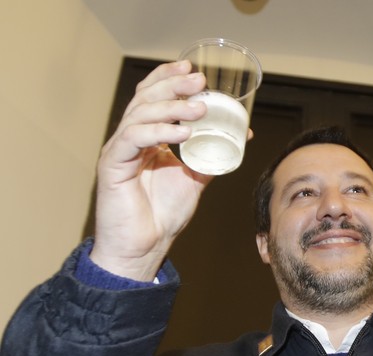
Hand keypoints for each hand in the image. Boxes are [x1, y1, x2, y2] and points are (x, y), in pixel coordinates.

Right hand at [91, 60, 212, 280]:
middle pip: (146, 98)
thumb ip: (209, 157)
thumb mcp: (193, 179)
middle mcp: (129, 139)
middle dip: (173, 85)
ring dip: (172, 107)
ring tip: (199, 109)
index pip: (152, 97)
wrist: (144, 247)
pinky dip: (159, 132)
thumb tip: (240, 138)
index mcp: (145, 138)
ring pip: (140, 114)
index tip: (193, 70)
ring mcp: (118, 149)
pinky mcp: (112, 164)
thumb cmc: (163, 216)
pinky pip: (133, 138)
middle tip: (198, 81)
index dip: (169, 79)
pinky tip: (183, 133)